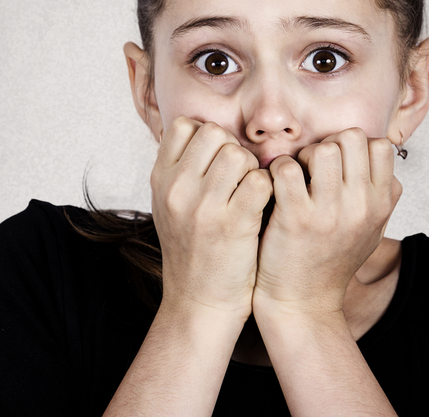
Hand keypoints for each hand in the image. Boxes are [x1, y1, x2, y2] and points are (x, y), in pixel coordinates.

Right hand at [151, 117, 272, 321]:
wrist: (198, 304)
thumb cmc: (191, 251)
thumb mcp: (169, 206)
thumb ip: (180, 170)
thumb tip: (204, 132)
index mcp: (160, 180)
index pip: (185, 125)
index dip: (208, 136)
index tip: (216, 159)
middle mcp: (177, 189)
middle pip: (215, 133)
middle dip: (233, 149)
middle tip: (238, 176)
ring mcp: (204, 207)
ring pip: (238, 154)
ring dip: (252, 168)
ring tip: (249, 191)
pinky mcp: (233, 225)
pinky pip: (260, 181)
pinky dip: (268, 188)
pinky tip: (262, 205)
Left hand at [253, 128, 401, 317]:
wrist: (303, 303)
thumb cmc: (332, 261)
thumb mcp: (371, 230)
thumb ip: (381, 194)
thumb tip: (379, 154)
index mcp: (380, 205)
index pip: (381, 146)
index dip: (356, 146)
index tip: (339, 165)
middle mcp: (361, 207)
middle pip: (352, 138)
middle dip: (329, 144)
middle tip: (313, 167)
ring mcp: (329, 213)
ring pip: (323, 149)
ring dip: (304, 156)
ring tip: (296, 177)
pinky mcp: (296, 219)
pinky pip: (288, 168)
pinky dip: (277, 170)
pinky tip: (276, 186)